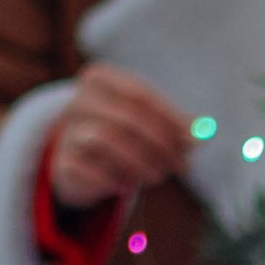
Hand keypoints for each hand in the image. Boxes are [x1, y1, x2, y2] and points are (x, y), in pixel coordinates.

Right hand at [47, 67, 193, 214]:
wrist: (79, 160)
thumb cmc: (124, 133)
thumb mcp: (151, 123)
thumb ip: (177, 127)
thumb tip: (202, 136)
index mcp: (100, 79)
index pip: (141, 95)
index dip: (171, 120)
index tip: (194, 143)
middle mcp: (78, 100)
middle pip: (127, 118)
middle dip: (161, 145)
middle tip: (182, 166)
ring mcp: (66, 131)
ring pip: (108, 141)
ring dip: (142, 163)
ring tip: (158, 176)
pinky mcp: (62, 164)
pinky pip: (92, 171)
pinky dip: (117, 181)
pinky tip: (128, 185)